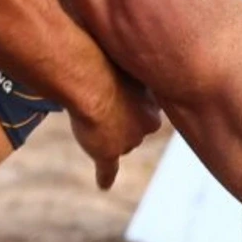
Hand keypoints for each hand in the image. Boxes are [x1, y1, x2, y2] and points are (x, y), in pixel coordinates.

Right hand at [69, 72, 161, 189]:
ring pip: (118, 143)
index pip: (147, 110)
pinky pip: (108, 169)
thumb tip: (128, 56)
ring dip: (105, 134)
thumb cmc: (105, 63)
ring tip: (88, 111)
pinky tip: (104, 185)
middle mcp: (146, 124)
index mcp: (154, 103)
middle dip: (121, 120)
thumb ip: (127, 69)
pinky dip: (105, 177)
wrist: (91, 80)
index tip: (121, 92)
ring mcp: (127, 141)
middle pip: (134, 129)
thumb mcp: (124, 61)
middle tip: (102, 100)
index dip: (132, 102)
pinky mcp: (107, 153)